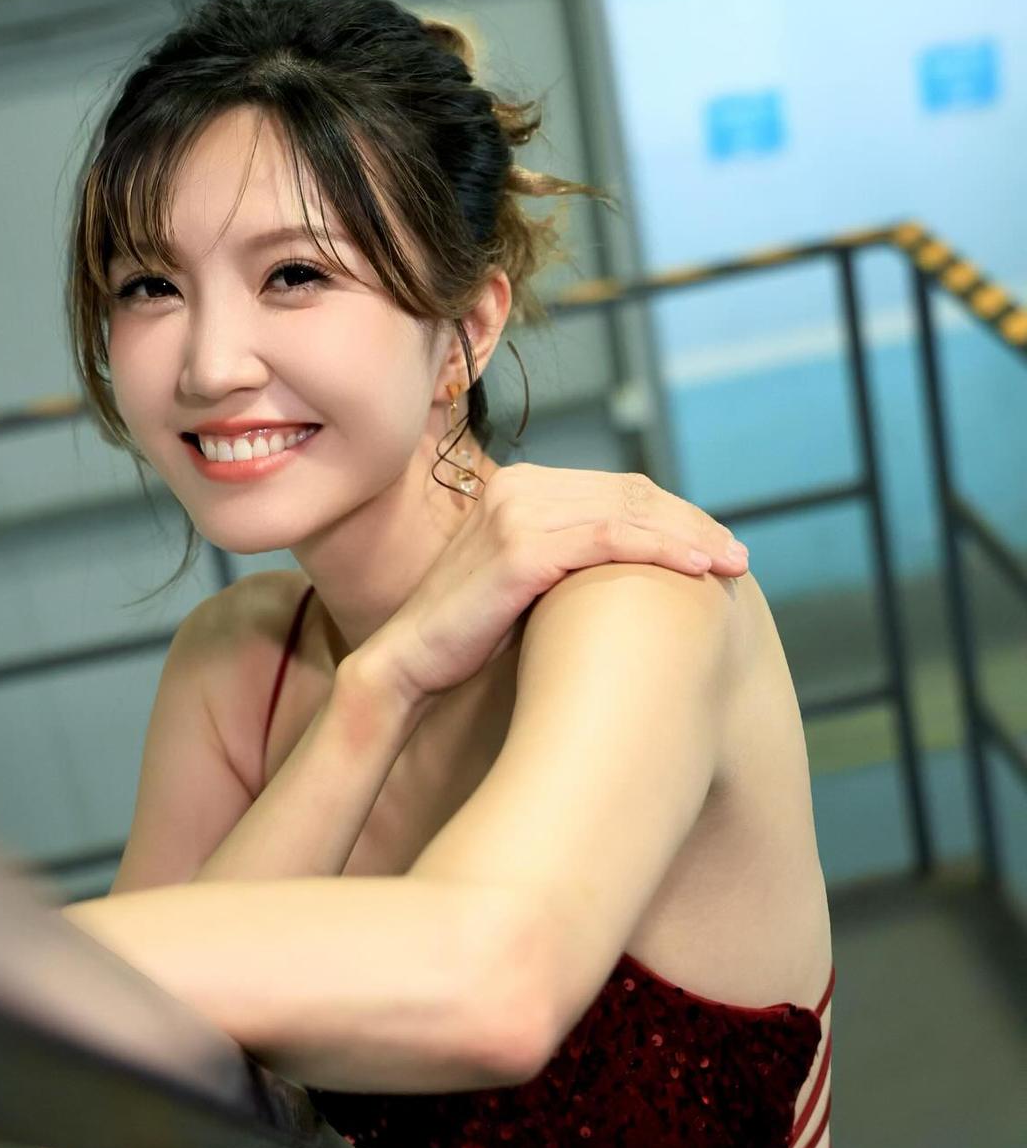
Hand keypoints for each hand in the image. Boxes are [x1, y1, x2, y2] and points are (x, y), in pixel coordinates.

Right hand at [356, 463, 746, 706]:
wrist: (410, 661)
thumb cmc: (472, 634)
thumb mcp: (528, 580)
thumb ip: (571, 558)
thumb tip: (639, 567)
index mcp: (523, 486)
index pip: (620, 490)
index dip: (675, 515)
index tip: (716, 546)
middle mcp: (521, 487)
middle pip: (632, 495)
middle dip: (692, 524)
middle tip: (737, 557)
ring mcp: (519, 513)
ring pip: (628, 513)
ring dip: (689, 538)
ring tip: (731, 565)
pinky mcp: (521, 548)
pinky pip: (609, 540)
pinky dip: (659, 551)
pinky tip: (696, 570)